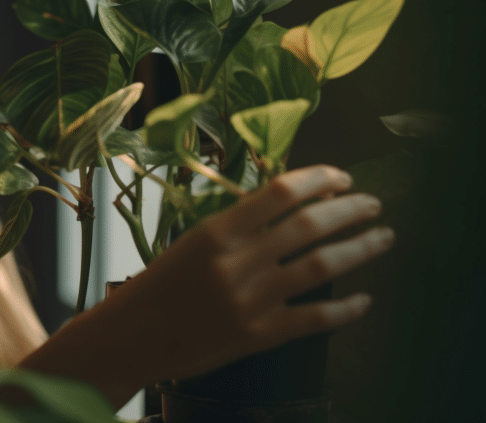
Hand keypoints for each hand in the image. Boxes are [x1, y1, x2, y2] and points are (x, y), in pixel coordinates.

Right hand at [20, 164, 393, 409]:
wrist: (132, 336)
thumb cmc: (158, 286)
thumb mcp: (191, 242)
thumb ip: (237, 226)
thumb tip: (295, 207)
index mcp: (217, 230)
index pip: (282, 191)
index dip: (320, 179)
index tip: (343, 177)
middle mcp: (237, 261)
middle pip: (311, 225)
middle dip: (352, 210)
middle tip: (373, 204)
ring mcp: (250, 299)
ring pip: (322, 267)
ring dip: (360, 249)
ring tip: (382, 238)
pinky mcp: (257, 335)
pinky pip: (314, 319)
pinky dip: (345, 309)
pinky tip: (364, 300)